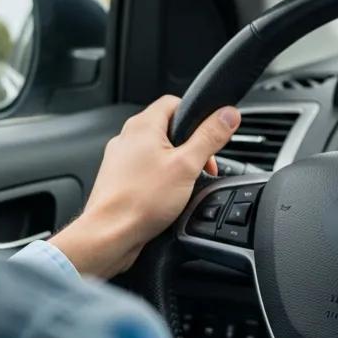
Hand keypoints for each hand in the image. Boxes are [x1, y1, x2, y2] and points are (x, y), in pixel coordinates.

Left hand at [50, 95, 240, 277]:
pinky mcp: (119, 179)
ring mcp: (120, 159)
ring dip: (177, 164)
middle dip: (190, 146)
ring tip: (185, 184)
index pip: (174, 102)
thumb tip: (228, 114)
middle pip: (168, 128)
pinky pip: (147, 170)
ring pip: (158, 151)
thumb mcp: (187, 165)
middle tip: (202, 166)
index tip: (210, 134)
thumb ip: (210, 137)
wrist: (109, 235)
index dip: (197, 115)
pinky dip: (161, 178)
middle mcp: (127, 138)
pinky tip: (168, 196)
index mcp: (142, 126)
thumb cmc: (140, 201)